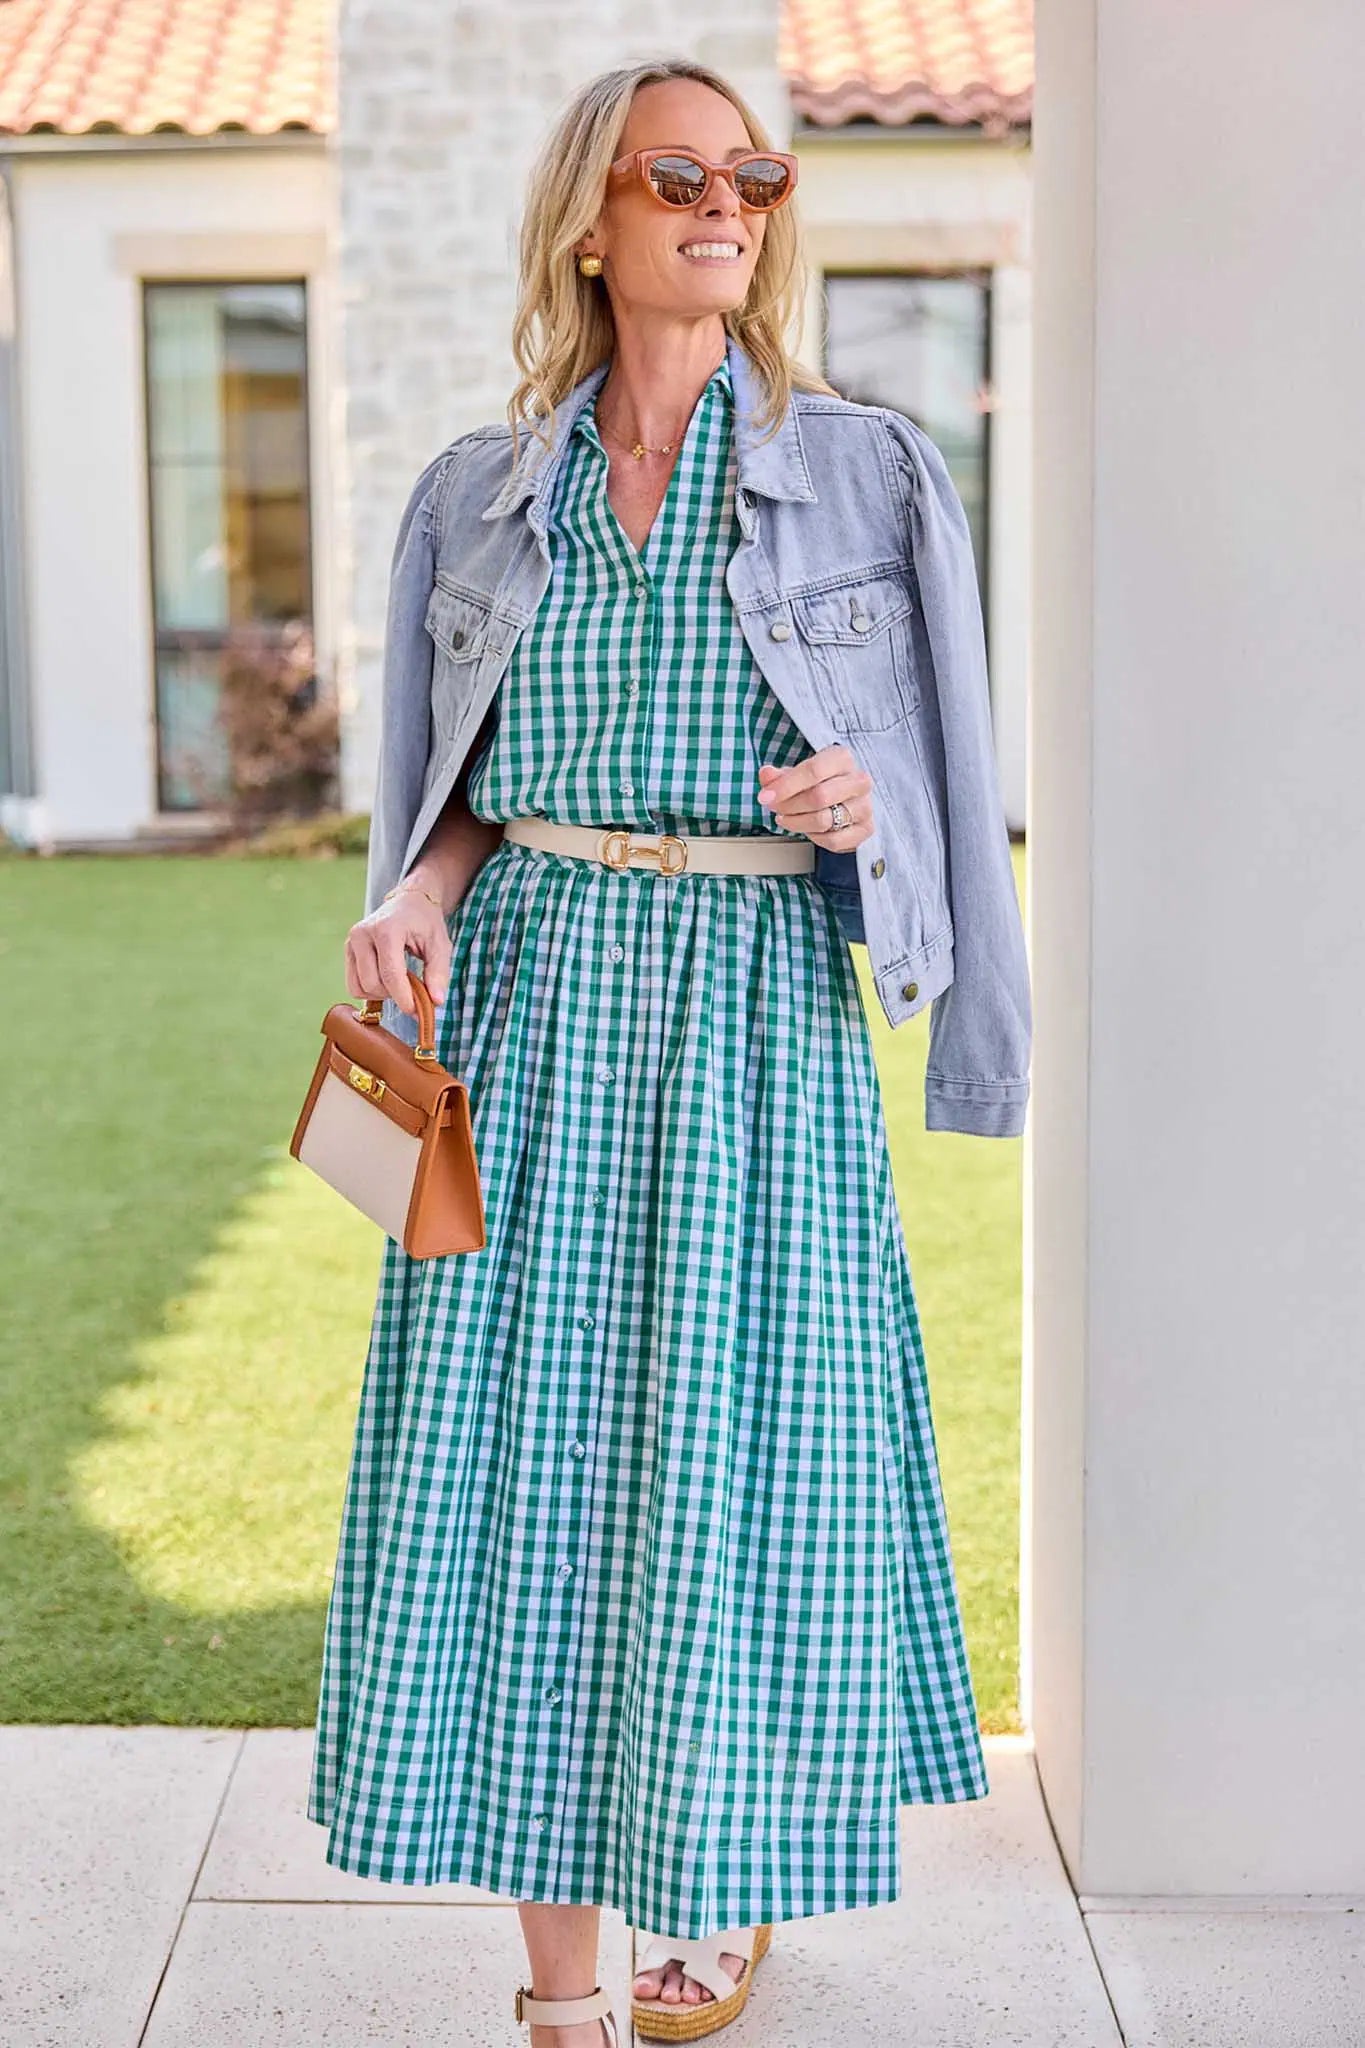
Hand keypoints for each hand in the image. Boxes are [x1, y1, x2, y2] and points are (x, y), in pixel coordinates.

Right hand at [344, 882, 452, 1016]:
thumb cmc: (426, 922)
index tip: (416, 1011)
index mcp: (387, 929)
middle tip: (412, 988)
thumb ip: (439, 973)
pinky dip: (370, 990)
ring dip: (381, 994)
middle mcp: (363, 934)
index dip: (403, 998)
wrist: (409, 902)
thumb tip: (436, 1002)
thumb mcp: (440, 945)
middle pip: (373, 983)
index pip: (390, 974)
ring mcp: (351, 941)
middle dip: (394, 994)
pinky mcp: (347, 950)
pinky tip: (386, 980)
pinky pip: (353, 984)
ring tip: (399, 981)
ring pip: (359, 987)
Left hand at [756, 747, 874, 848]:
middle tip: (775, 808)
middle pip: (818, 797)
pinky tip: (808, 829)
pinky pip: (834, 841)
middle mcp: (859, 781)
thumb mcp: (797, 773)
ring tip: (787, 819)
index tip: (766, 797)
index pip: (813, 771)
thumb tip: (767, 775)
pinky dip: (814, 838)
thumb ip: (779, 775)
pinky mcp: (866, 829)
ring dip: (797, 823)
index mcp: (842, 758)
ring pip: (824, 820)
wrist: (845, 796)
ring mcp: (865, 806)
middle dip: (789, 806)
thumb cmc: (820, 782)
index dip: (786, 786)